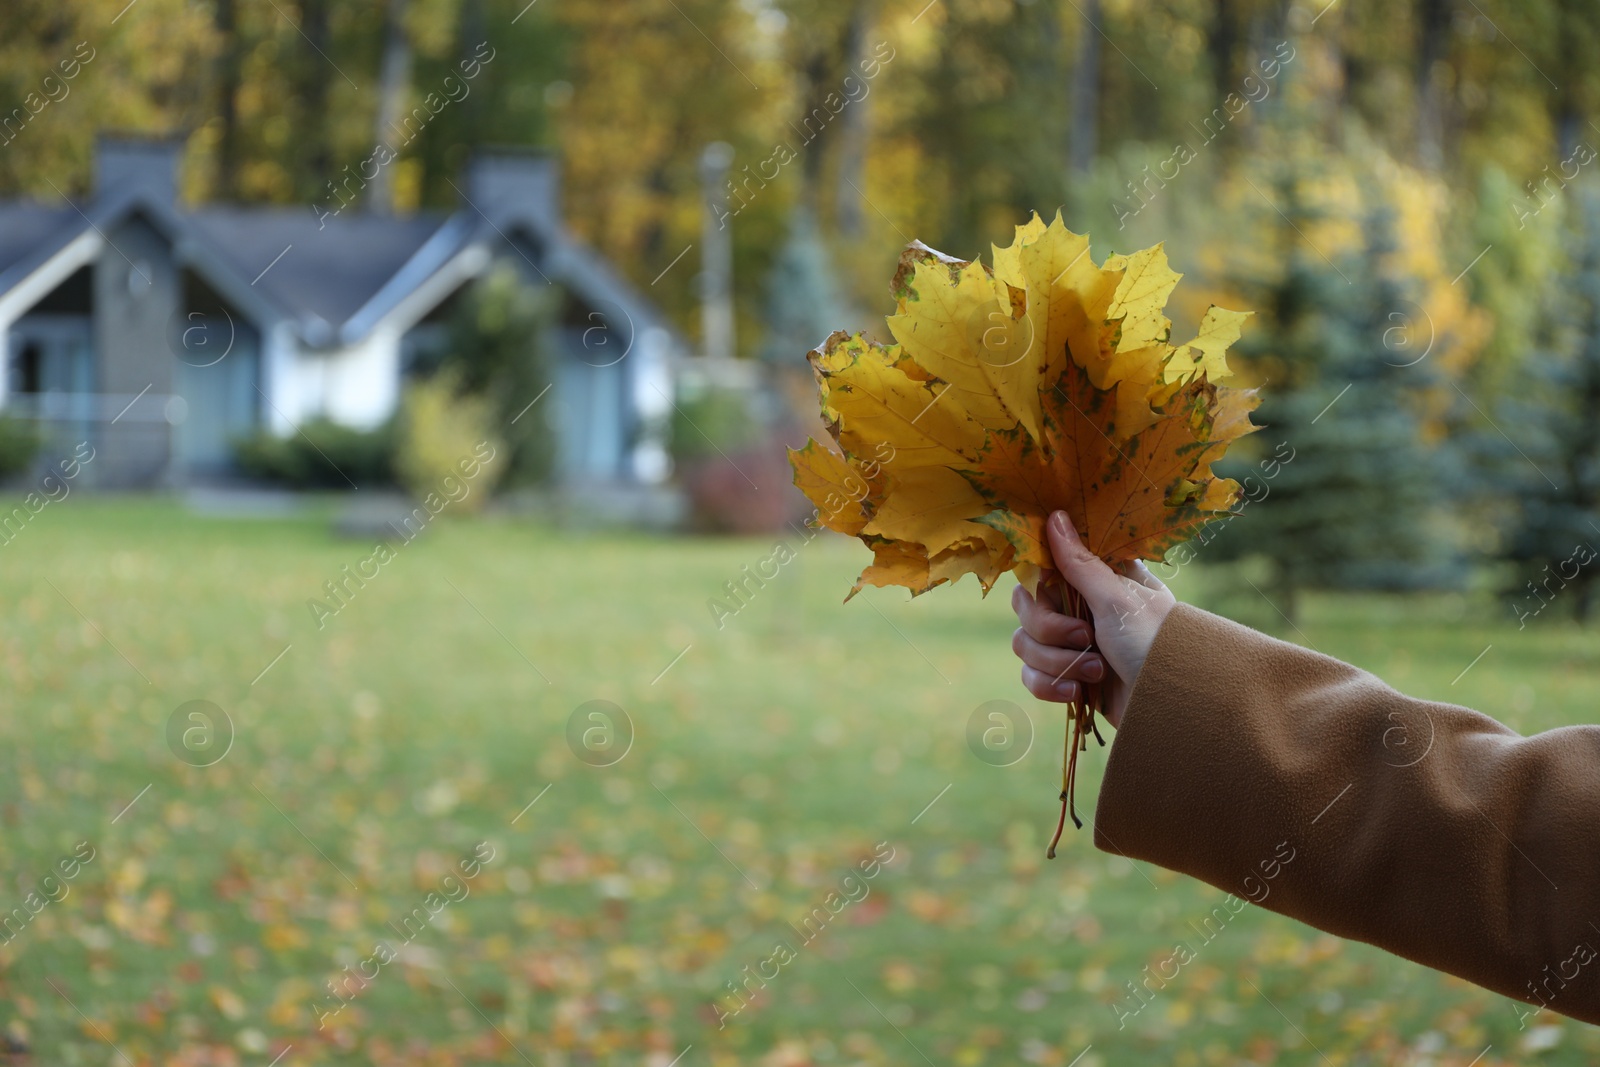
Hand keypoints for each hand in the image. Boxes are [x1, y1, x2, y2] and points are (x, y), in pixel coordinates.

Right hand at [1010, 510, 1175, 728]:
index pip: (1044, 567)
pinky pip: (1032, 676)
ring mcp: (1072, 644)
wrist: (1172, 706)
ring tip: (1096, 672)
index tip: (1052, 590)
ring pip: (1025, 644)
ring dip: (1057, 662)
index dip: (1040, 582)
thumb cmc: (1153, 643)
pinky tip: (1079, 691)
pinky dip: (1051, 686)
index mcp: (1095, 579)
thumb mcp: (1117, 599)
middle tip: (1087, 638)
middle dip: (1050, 630)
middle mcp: (1080, 606)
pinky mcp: (1068, 676)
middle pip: (1027, 608)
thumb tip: (1055, 515)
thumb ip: (1079, 563)